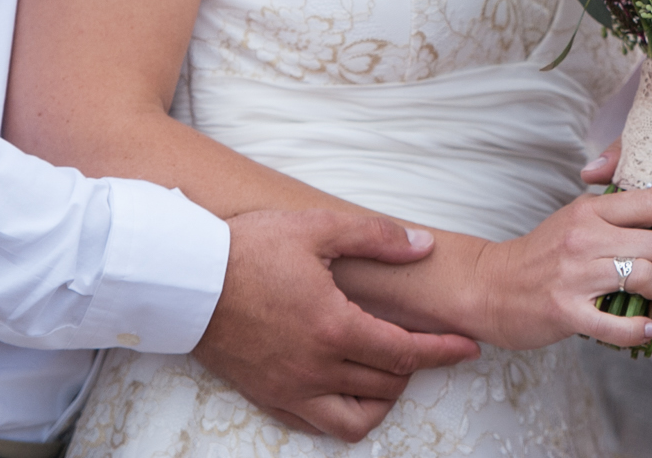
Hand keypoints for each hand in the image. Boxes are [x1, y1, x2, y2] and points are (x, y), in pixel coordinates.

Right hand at [194, 207, 479, 441]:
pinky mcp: (265, 396)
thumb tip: (422, 245)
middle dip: (418, 369)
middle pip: (386, 386)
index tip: (467, 347)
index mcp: (334, 328)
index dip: (444, 352)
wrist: (183, 279)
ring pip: (353, 420)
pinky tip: (346, 388)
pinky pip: (312, 425)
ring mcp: (289, 388)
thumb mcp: (316, 227)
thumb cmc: (247, 249)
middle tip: (429, 348)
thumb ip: (375, 237)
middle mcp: (315, 368)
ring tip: (390, 374)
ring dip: (381, 401)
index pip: (406, 353)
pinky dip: (339, 414)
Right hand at [472, 188, 651, 350]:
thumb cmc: (539, 256)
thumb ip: (616, 213)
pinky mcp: (564, 311)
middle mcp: (584, 238)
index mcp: (590, 210)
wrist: (489, 287)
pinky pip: (617, 324)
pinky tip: (649, 328)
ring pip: (647, 280)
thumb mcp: (576, 220)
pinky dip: (641, 329)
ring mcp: (574, 276)